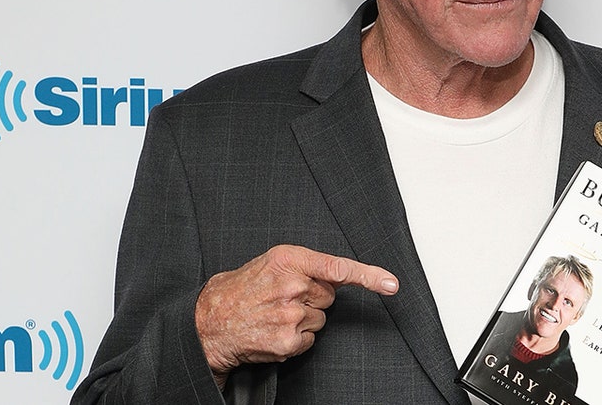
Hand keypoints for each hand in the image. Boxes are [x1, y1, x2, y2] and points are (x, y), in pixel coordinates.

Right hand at [194, 244, 398, 383]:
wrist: (211, 320)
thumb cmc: (243, 288)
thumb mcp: (272, 262)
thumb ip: (306, 266)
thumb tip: (339, 277)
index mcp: (289, 260)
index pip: (336, 267)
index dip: (368, 276)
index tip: (391, 284)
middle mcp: (292, 285)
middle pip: (329, 296)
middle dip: (313, 297)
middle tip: (284, 298)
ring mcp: (291, 315)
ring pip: (321, 319)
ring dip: (304, 318)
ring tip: (275, 314)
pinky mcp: (289, 341)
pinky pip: (311, 339)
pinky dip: (297, 338)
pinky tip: (275, 330)